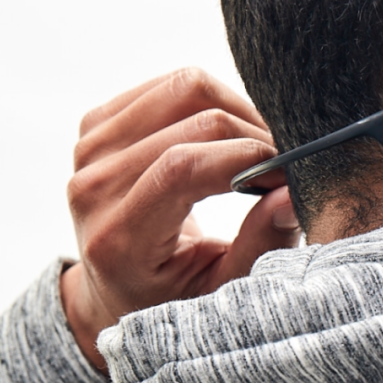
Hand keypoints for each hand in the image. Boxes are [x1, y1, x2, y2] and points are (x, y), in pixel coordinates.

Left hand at [60, 68, 301, 373]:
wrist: (114, 290)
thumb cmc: (174, 297)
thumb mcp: (222, 292)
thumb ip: (260, 246)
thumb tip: (292, 194)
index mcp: (118, 240)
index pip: (182, 168)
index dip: (247, 156)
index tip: (286, 175)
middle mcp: (93, 189)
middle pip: (193, 120)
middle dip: (254, 135)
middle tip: (279, 166)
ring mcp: (89, 151)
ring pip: (184, 88)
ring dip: (236, 112)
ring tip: (254, 150)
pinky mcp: (97, 125)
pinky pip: (170, 85)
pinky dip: (211, 101)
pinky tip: (222, 138)